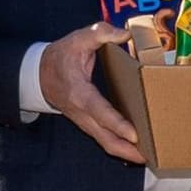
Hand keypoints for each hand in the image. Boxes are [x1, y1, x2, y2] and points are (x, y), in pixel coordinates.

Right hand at [38, 22, 145, 162]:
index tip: (134, 135)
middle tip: (150, 155)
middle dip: (127, 149)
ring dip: (126, 152)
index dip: (117, 124)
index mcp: (79, 92)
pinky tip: (138, 150)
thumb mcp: (77, 39)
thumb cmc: (61, 56)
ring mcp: (84, 121)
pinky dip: (120, 147)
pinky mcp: (88, 124)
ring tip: (149, 157)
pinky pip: (105, 139)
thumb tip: (124, 33)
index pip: (100, 111)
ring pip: (105, 143)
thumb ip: (100, 33)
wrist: (40, 73)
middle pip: (105, 138)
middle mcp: (82, 112)